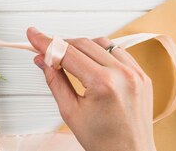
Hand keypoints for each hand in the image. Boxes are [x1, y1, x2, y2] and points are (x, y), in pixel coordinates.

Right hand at [27, 28, 155, 150]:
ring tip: (70, 61)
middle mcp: (123, 74)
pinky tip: (92, 63)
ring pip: (101, 43)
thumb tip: (42, 60)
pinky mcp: (142, 74)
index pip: (67, 53)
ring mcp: (136, 73)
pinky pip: (119, 51)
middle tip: (46, 53)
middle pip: (83, 44)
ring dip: (82, 47)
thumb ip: (55, 81)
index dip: (46, 42)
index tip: (33, 35)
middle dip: (61, 45)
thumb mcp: (70, 112)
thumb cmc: (104, 142)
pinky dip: (102, 52)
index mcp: (104, 84)